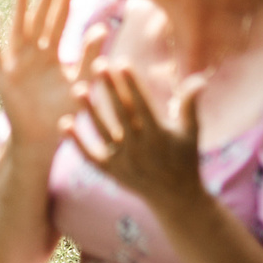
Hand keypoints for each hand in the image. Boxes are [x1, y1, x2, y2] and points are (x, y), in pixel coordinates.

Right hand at [0, 0, 83, 147]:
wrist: (42, 138)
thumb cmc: (63, 112)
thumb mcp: (81, 82)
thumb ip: (89, 57)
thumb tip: (102, 29)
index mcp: (52, 55)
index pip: (58, 22)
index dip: (63, 2)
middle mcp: (33, 55)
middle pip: (39, 21)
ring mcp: (17, 64)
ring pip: (18, 29)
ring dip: (20, 8)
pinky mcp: (3, 76)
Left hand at [67, 62, 208, 217]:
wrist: (176, 199)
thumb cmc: (185, 159)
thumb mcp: (191, 133)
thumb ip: (190, 105)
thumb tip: (199, 78)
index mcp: (159, 136)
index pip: (143, 105)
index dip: (132, 84)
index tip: (122, 62)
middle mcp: (139, 148)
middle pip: (121, 114)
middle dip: (110, 89)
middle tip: (97, 64)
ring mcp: (123, 162)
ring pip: (102, 132)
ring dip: (89, 111)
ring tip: (77, 88)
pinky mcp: (110, 173)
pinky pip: (90, 156)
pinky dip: (77, 142)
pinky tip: (64, 123)